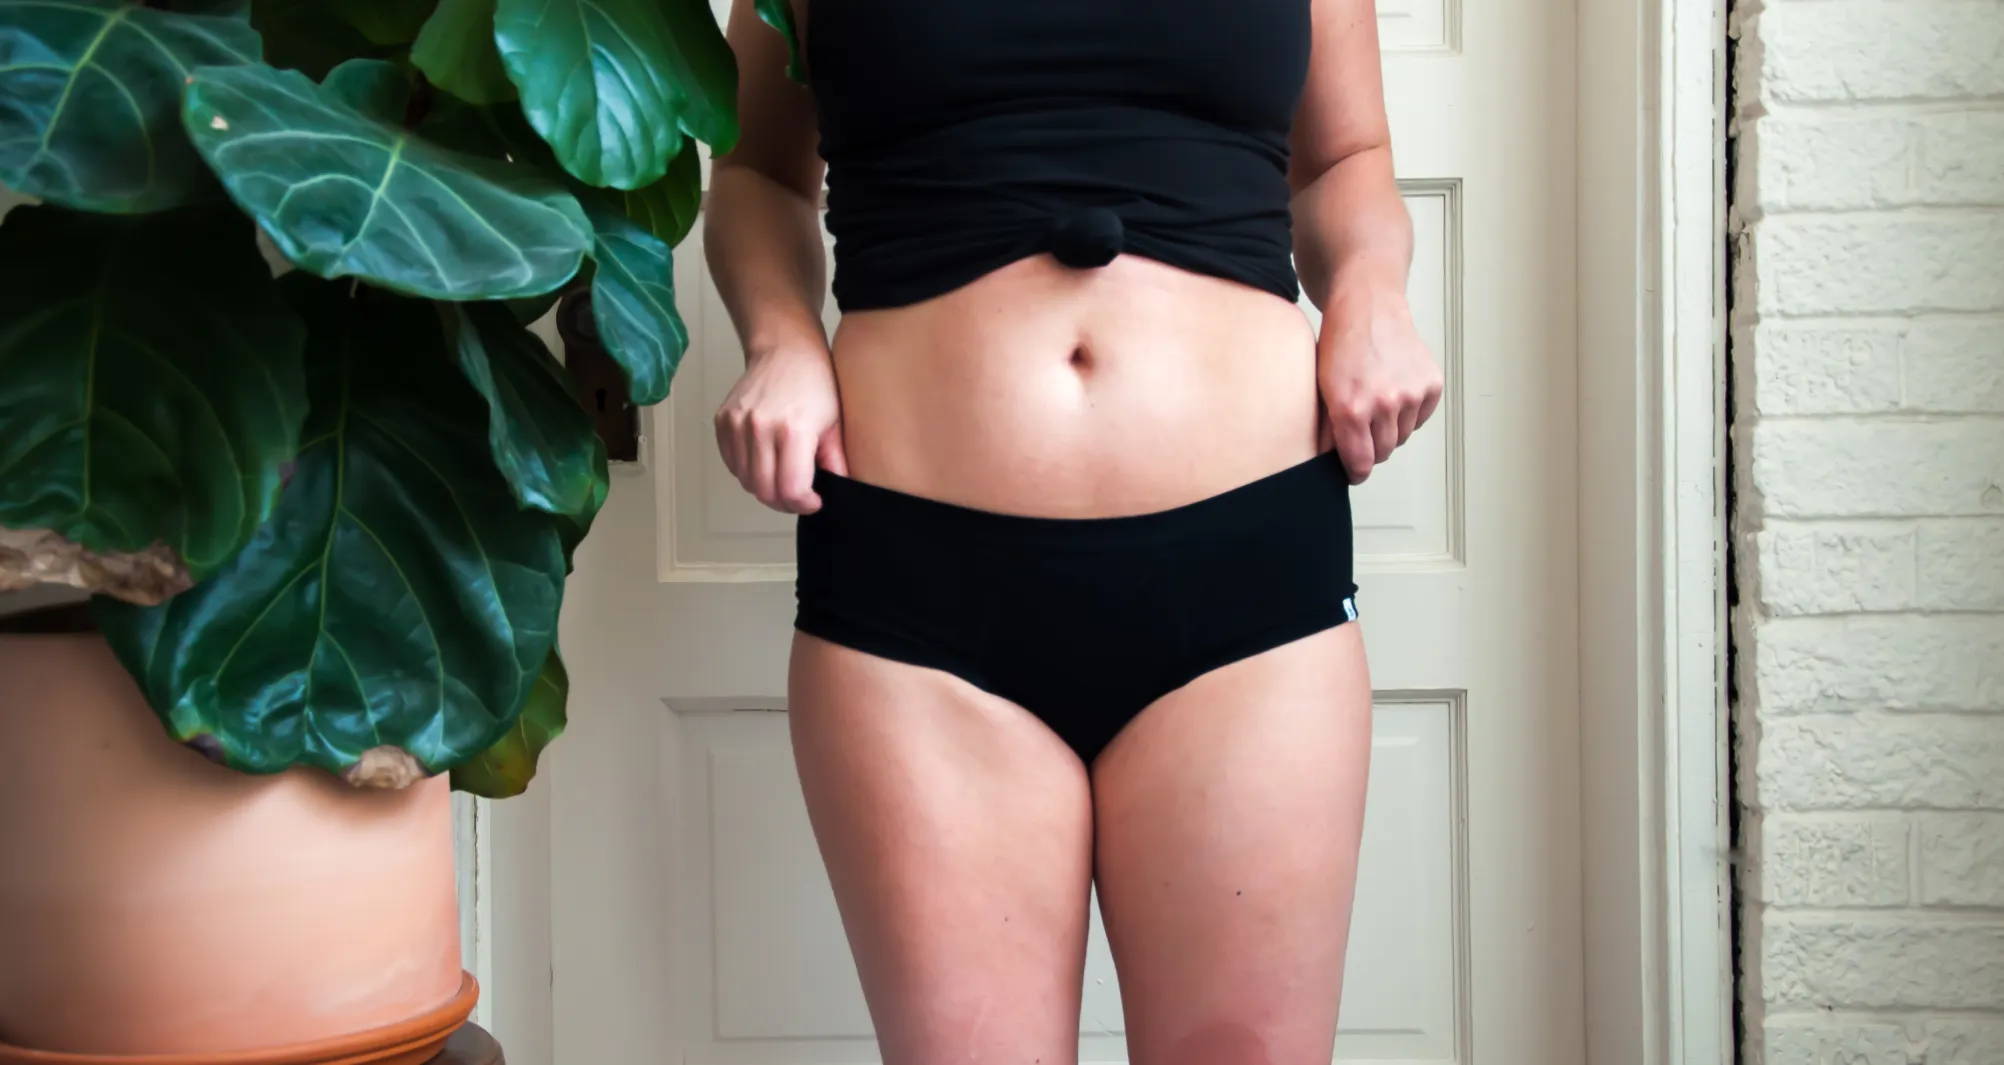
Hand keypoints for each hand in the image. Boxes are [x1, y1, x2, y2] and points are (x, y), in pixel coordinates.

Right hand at [714, 346, 847, 512]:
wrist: (785, 350)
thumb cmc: (815, 383)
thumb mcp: (835, 424)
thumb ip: (836, 462)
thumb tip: (838, 491)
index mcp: (793, 429)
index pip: (791, 489)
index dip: (803, 504)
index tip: (813, 501)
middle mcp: (760, 427)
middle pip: (765, 491)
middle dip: (785, 503)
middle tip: (799, 497)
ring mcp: (738, 424)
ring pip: (746, 481)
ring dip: (765, 489)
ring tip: (782, 479)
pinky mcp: (723, 422)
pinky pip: (732, 464)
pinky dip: (747, 472)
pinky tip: (765, 463)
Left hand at [1315, 283, 1441, 483]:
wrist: (1368, 309)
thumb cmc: (1340, 346)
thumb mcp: (1321, 390)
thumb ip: (1330, 429)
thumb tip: (1334, 462)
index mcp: (1352, 408)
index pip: (1361, 464)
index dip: (1356, 471)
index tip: (1355, 471)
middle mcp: (1385, 403)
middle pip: (1383, 453)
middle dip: (1372, 448)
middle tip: (1363, 429)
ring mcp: (1411, 394)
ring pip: (1402, 437)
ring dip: (1390, 428)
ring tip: (1377, 402)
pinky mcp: (1431, 385)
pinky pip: (1420, 418)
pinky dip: (1409, 412)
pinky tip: (1395, 391)